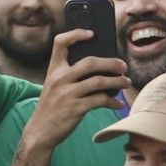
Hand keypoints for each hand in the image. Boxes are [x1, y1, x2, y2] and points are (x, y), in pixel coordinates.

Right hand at [23, 30, 127, 149]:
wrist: (40, 131)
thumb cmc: (51, 107)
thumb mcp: (54, 86)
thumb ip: (69, 75)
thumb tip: (100, 69)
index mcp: (53, 70)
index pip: (60, 42)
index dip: (76, 34)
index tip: (92, 33)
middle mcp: (60, 79)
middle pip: (90, 62)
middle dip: (111, 63)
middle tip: (123, 66)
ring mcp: (67, 94)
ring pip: (99, 81)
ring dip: (117, 82)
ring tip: (126, 82)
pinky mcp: (75, 108)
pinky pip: (100, 100)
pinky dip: (113, 101)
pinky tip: (118, 103)